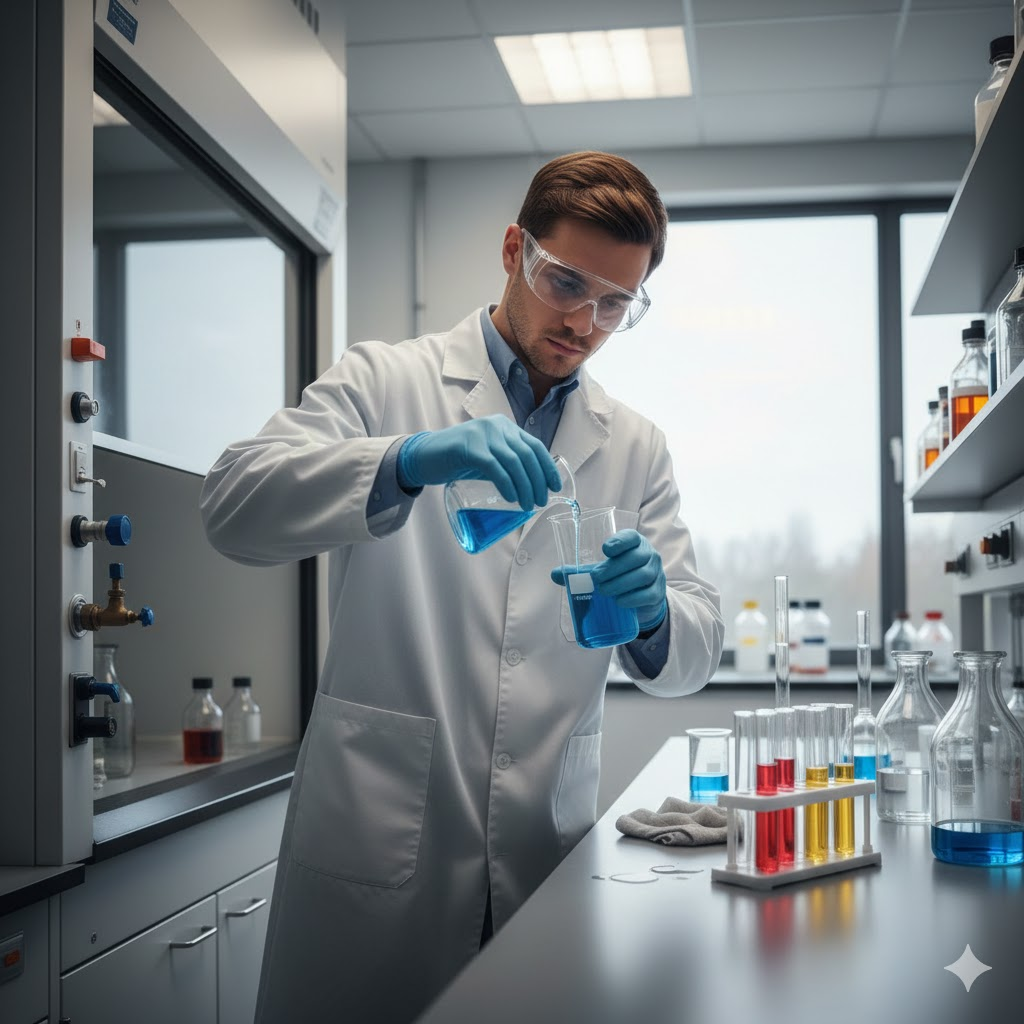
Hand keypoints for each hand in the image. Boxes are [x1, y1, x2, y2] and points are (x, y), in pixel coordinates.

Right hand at [398, 414, 561, 509]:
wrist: (422, 456)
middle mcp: (496, 426)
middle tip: (540, 502)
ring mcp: (482, 435)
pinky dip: (506, 483)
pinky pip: (494, 467)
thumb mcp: (486, 456)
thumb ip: (504, 464)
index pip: (534, 445)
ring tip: (528, 505)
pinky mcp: (468, 447)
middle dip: (538, 481)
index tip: (555, 486)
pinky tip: (512, 498)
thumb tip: (531, 486)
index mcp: (504, 426)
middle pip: (527, 455)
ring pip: (513, 462)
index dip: (548, 467)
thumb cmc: (456, 461)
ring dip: (525, 486)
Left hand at [550, 530, 666, 631]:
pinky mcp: (658, 593)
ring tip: (604, 591)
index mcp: (635, 544)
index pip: (632, 537)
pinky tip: (619, 602)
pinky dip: (633, 598)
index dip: (620, 541)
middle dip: (615, 567)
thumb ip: (580, 572)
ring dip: (621, 583)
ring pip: (643, 575)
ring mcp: (656, 574)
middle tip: (596, 578)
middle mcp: (649, 555)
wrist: (642, 598)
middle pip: (636, 557)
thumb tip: (555, 574)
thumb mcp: (602, 571)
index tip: (605, 549)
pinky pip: (649, 594)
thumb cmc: (619, 577)